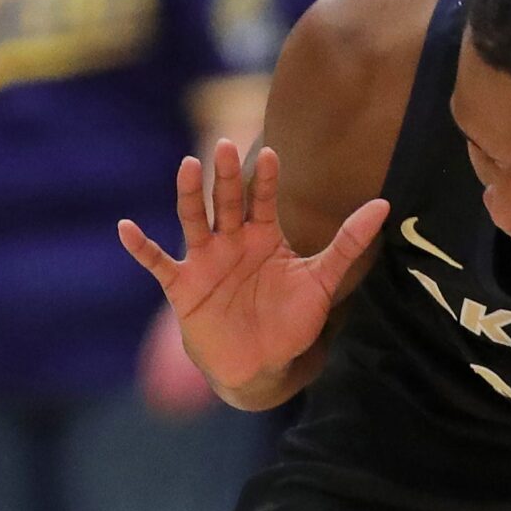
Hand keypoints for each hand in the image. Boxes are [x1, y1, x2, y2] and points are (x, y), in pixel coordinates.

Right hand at [118, 141, 387, 398]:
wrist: (260, 364)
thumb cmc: (290, 320)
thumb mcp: (323, 281)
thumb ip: (349, 244)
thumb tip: (384, 205)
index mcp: (263, 236)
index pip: (263, 200)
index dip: (266, 180)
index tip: (271, 155)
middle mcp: (231, 241)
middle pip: (226, 201)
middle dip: (225, 176)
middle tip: (224, 146)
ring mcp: (204, 260)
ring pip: (194, 220)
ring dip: (189, 194)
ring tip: (188, 166)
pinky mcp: (182, 285)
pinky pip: (157, 262)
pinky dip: (141, 246)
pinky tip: (126, 228)